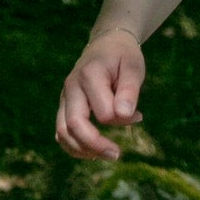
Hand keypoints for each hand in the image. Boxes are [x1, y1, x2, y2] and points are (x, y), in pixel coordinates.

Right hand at [56, 28, 146, 160]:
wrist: (106, 44)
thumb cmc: (123, 57)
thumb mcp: (134, 67)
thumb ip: (129, 91)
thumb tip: (124, 115)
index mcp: (89, 75)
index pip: (103, 112)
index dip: (122, 120)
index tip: (138, 116)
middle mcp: (71, 87)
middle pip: (74, 125)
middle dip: (95, 145)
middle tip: (117, 155)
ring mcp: (64, 98)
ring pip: (63, 132)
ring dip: (83, 150)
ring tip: (107, 155)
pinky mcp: (64, 107)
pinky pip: (61, 132)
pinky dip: (75, 146)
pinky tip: (94, 151)